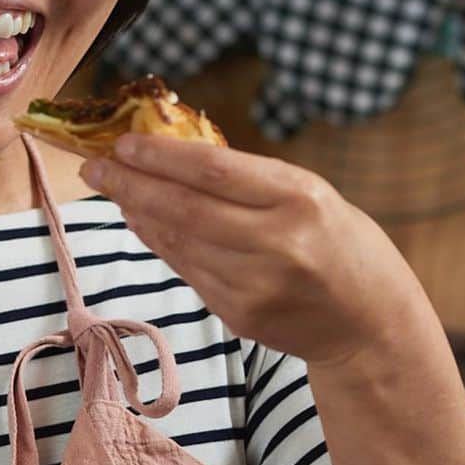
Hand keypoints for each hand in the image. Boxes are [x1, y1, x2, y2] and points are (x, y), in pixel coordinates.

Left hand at [79, 133, 427, 367]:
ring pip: (178, 241)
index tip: (122, 142)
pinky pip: (187, 271)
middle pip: (184, 208)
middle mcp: (277, 244)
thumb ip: (247, 179)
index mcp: (300, 199)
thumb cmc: (339, 242)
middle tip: (93, 166)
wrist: (371, 322)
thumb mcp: (309, 193)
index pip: (213, 169)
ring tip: (113, 188)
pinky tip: (143, 222)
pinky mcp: (240, 316)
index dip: (160, 155)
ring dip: (138, 212)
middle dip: (130, 184)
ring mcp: (255, 286)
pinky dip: (160, 243)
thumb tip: (168, 157)